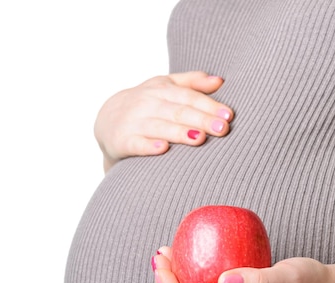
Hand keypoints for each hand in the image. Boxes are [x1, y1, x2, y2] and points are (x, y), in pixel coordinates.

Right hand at [95, 71, 233, 170]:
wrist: (106, 121)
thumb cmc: (146, 104)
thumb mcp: (164, 87)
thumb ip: (191, 83)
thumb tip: (219, 80)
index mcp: (161, 89)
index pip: (189, 97)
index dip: (209, 105)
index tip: (228, 116)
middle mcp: (147, 103)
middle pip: (178, 111)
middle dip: (201, 119)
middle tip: (222, 129)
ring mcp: (134, 122)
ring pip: (160, 127)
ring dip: (179, 132)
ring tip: (200, 138)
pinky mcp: (122, 141)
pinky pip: (136, 144)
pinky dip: (148, 146)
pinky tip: (162, 149)